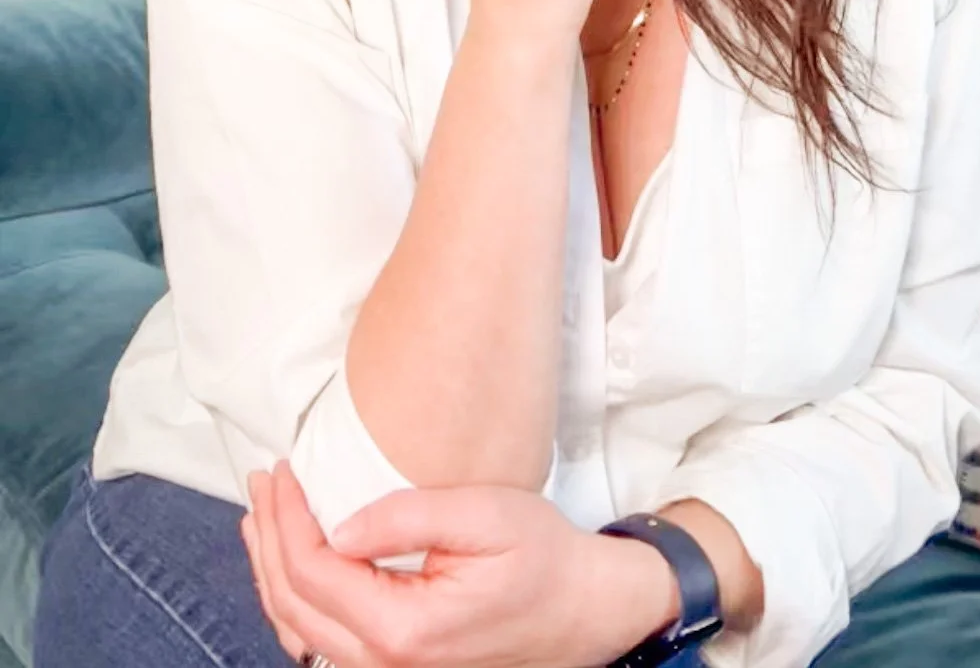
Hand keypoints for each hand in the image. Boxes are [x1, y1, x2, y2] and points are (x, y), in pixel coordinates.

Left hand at [242, 462, 677, 667]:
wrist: (581, 611)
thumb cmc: (541, 558)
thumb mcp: (485, 516)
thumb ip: (408, 518)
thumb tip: (340, 526)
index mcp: (403, 630)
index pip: (313, 572)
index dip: (287, 516)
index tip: (283, 468)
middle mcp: (385, 665)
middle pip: (294, 604)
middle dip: (269, 537)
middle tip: (262, 480)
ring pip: (299, 629)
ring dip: (272, 569)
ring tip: (261, 516)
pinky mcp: (395, 666)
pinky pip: (322, 641)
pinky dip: (295, 599)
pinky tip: (290, 564)